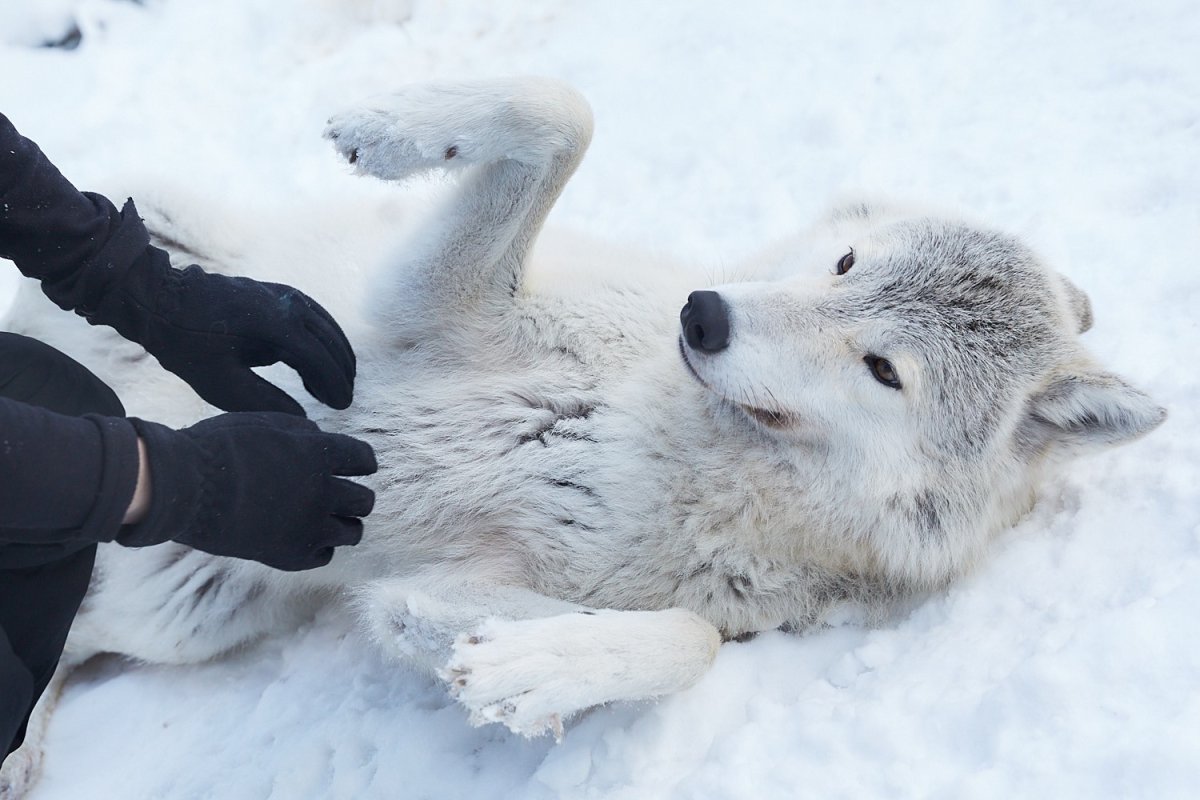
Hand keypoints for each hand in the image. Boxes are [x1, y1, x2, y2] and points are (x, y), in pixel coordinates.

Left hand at [114, 263, 356, 415]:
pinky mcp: (279, 292)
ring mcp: (285, 293)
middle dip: (341, 373)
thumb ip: (265, 402)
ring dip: (336, 357)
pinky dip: (323, 341)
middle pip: (330, 342)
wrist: (163, 301)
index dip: (335, 385)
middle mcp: (287, 303)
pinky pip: (315, 318)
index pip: (320, 358)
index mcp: (275, 323)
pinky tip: (316, 363)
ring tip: (333, 386)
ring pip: (327, 328)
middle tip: (342, 401)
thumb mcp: (221, 383)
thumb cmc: (188, 344)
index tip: (343, 406)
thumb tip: (304, 418)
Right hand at [119, 412, 376, 570]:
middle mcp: (323, 490)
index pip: (365, 460)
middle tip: (340, 496)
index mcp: (319, 453)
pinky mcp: (292, 556)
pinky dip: (319, 547)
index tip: (354, 467)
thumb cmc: (216, 447)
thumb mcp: (265, 422)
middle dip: (354, 497)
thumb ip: (302, 432)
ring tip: (327, 520)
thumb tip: (320, 439)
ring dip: (343, 524)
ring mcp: (309, 526)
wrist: (182, 487)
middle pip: (365, 500)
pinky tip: (303, 537)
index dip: (360, 463)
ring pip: (353, 532)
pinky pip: (326, 555)